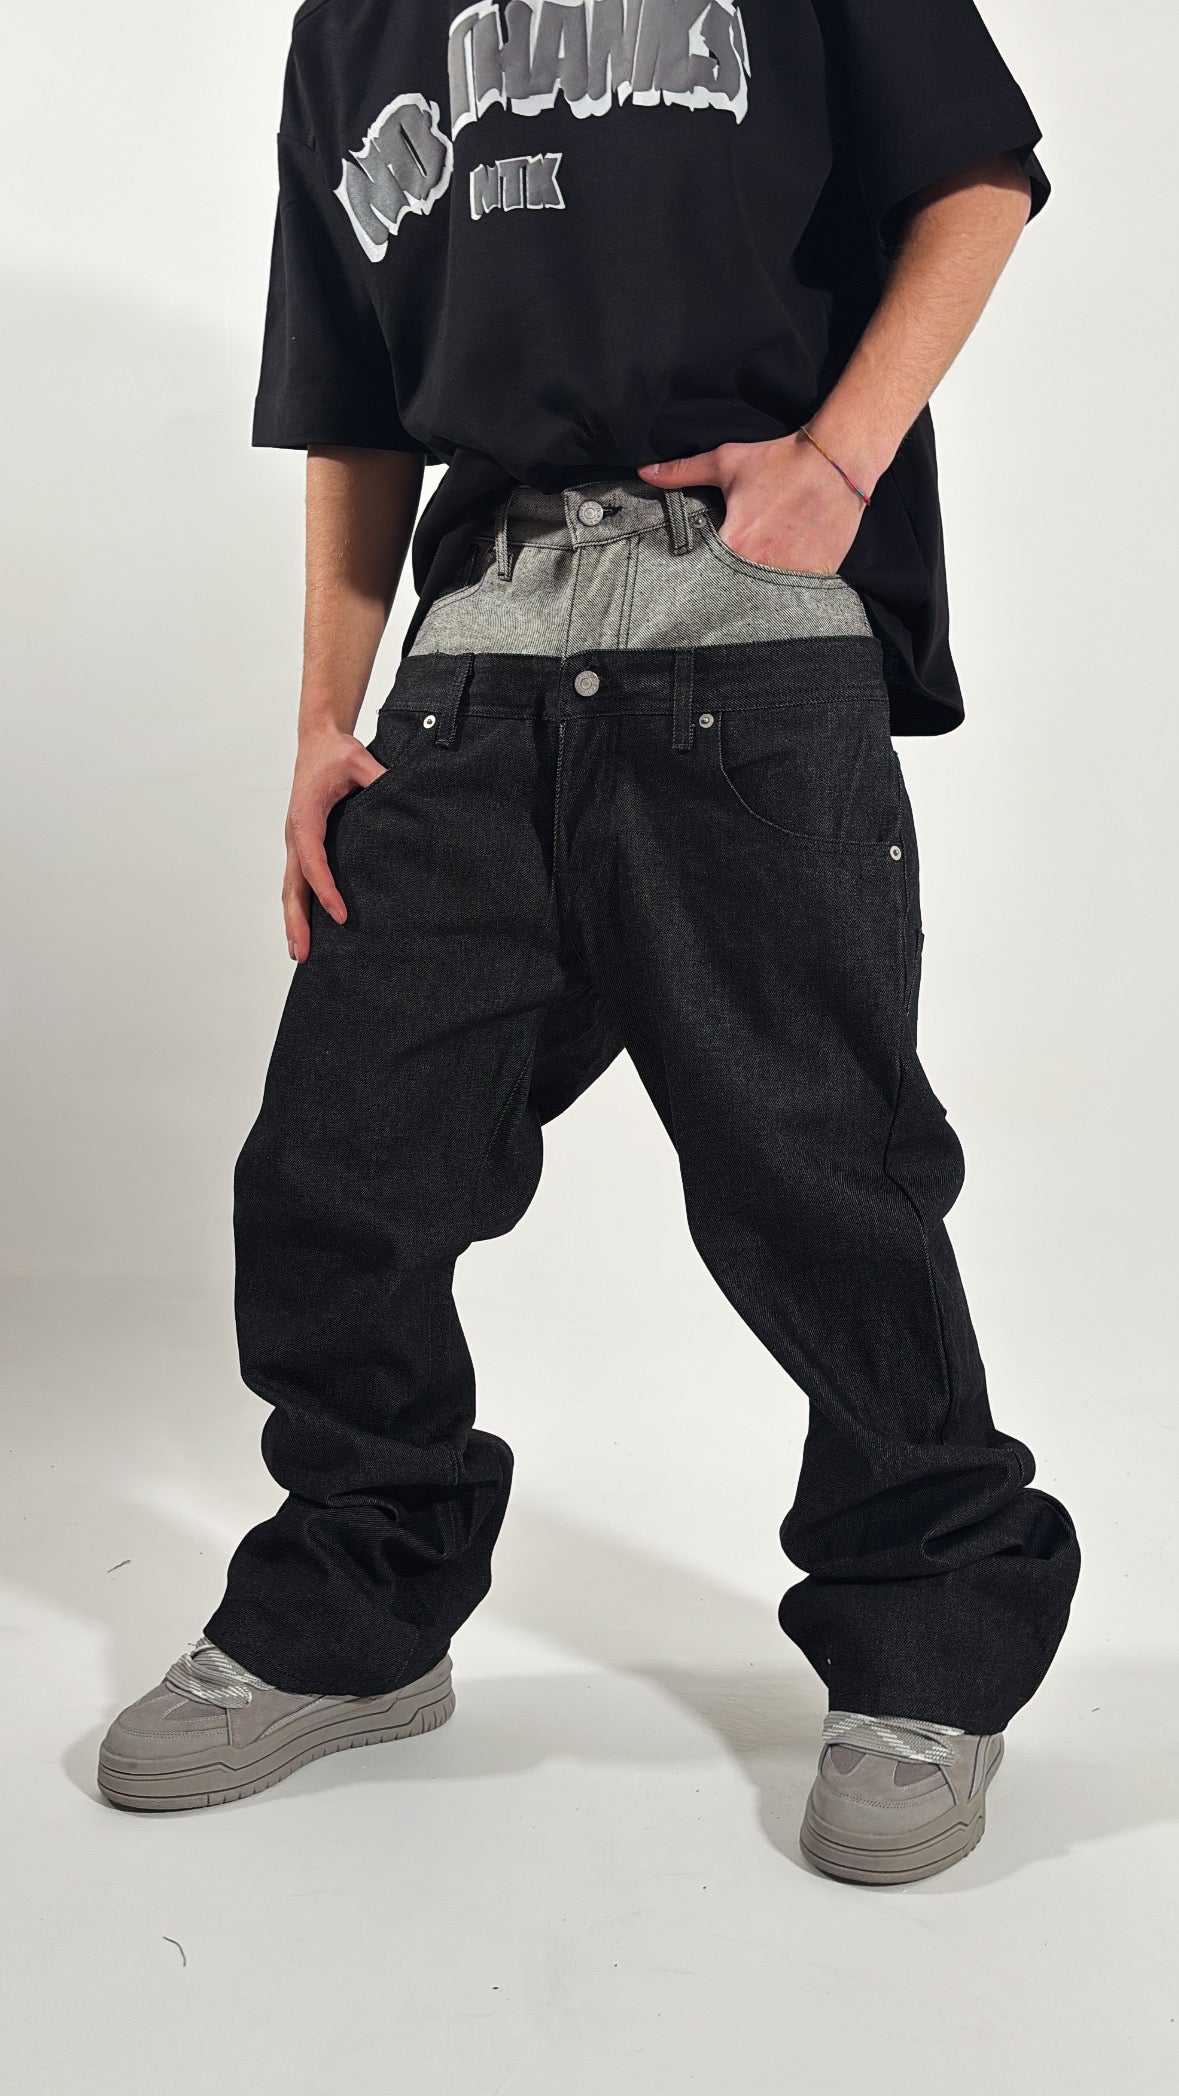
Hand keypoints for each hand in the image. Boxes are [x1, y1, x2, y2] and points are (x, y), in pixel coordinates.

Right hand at [283, 729, 385, 960]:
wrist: (318, 740)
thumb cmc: (336, 752)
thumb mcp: (359, 760)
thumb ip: (379, 776)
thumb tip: (402, 793)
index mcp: (306, 817)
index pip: (312, 860)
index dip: (325, 889)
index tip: (340, 914)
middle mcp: (295, 833)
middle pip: (292, 885)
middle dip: (296, 920)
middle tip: (302, 953)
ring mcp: (296, 841)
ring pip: (291, 888)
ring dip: (293, 920)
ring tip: (299, 953)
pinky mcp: (302, 844)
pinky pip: (298, 880)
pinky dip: (300, 906)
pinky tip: (306, 929)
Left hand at [639, 432, 868, 574]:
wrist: (836, 460)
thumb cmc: (779, 459)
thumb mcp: (727, 463)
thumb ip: (683, 472)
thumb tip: (644, 472)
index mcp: (735, 540)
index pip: (706, 573)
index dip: (703, 577)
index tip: (701, 580)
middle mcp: (761, 562)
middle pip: (735, 589)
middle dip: (730, 588)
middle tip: (730, 584)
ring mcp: (791, 572)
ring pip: (766, 595)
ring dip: (759, 592)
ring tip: (759, 583)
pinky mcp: (817, 575)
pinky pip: (796, 594)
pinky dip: (789, 591)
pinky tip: (785, 579)